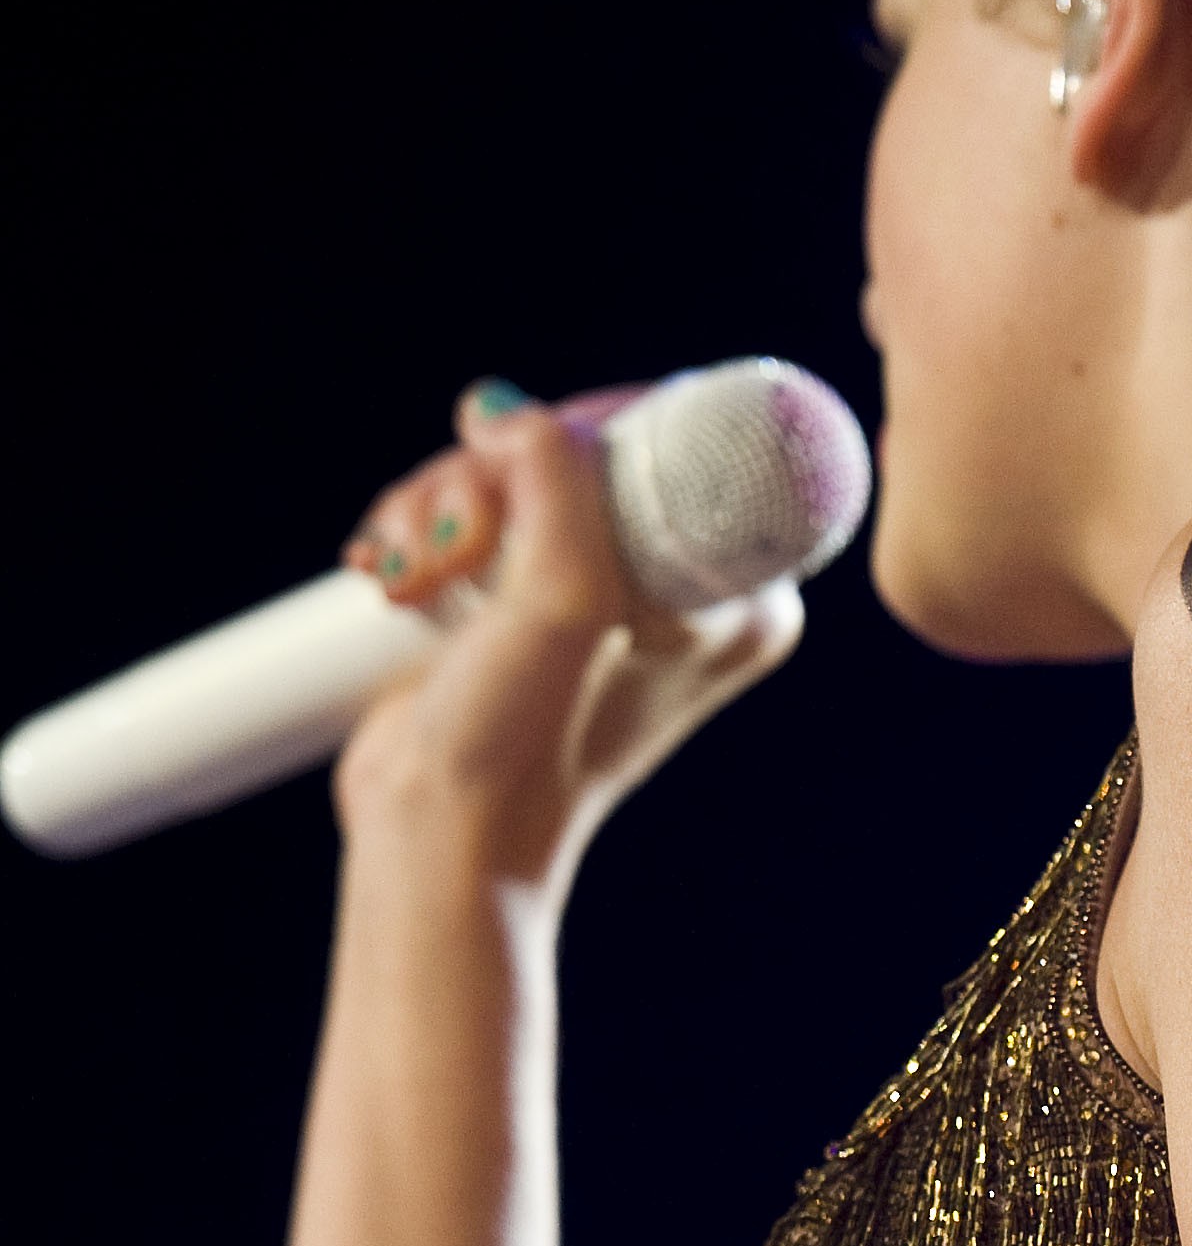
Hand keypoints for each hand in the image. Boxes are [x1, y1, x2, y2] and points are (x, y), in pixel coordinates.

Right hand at [332, 381, 801, 891]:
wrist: (440, 832)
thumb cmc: (518, 744)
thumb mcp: (558, 601)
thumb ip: (559, 482)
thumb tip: (504, 413)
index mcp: (741, 599)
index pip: (683, 440)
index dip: (585, 435)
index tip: (519, 489)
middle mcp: (687, 590)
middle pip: (586, 447)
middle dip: (493, 478)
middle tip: (457, 546)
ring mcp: (605, 590)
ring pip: (517, 468)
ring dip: (441, 502)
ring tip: (411, 577)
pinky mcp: (530, 593)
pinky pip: (477, 504)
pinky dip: (424, 522)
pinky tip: (395, 567)